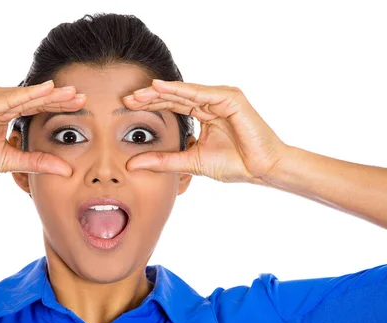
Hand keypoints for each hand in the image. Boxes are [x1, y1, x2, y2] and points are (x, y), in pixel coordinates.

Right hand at [0, 81, 84, 179]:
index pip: (34, 106)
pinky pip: (5, 101)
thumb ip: (36, 162)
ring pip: (21, 96)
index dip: (56, 105)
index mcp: (2, 111)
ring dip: (46, 94)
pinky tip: (43, 93)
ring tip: (68, 92)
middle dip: (57, 97)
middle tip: (82, 95)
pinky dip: (24, 96)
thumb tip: (66, 170)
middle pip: (32, 98)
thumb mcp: (9, 161)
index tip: (80, 105)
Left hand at [122, 80, 288, 182]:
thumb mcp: (189, 161)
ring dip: (160, 92)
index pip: (172, 106)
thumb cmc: (233, 165)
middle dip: (150, 97)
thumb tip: (132, 163)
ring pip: (185, 92)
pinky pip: (200, 93)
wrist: (260, 169)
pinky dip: (180, 90)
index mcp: (203, 113)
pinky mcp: (230, 98)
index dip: (150, 106)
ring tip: (139, 93)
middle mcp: (211, 102)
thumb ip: (163, 161)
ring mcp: (221, 97)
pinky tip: (160, 88)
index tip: (126, 107)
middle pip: (175, 96)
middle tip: (127, 98)